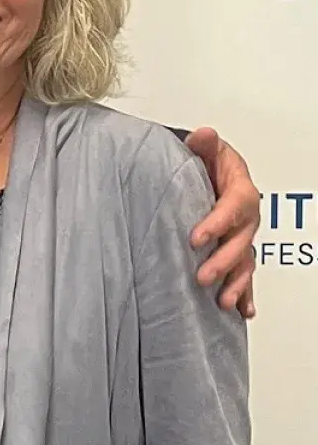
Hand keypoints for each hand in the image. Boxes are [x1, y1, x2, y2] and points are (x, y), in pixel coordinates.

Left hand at [184, 127, 259, 318]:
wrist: (216, 172)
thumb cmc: (210, 162)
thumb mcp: (207, 150)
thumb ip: (203, 145)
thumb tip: (204, 134)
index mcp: (241, 191)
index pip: (232, 208)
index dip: (216, 224)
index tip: (196, 238)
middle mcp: (247, 217)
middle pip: (240, 241)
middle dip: (223, 261)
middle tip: (203, 276)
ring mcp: (245, 236)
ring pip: (245, 262)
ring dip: (237, 283)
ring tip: (224, 301)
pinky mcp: (238, 248)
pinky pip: (245, 273)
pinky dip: (246, 293)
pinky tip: (244, 310)